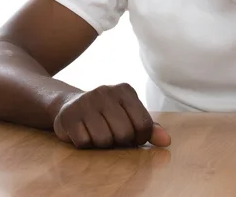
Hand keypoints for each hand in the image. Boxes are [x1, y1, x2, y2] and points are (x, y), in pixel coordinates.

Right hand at [53, 83, 170, 148]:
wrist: (69, 105)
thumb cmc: (106, 113)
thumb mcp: (129, 114)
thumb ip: (149, 127)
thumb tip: (166, 141)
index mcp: (125, 90)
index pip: (143, 124)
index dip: (140, 138)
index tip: (133, 138)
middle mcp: (106, 91)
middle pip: (124, 133)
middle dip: (121, 142)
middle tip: (114, 136)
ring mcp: (86, 102)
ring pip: (104, 140)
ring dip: (102, 145)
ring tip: (98, 134)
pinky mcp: (69, 115)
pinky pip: (84, 142)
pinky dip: (85, 144)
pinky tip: (84, 132)